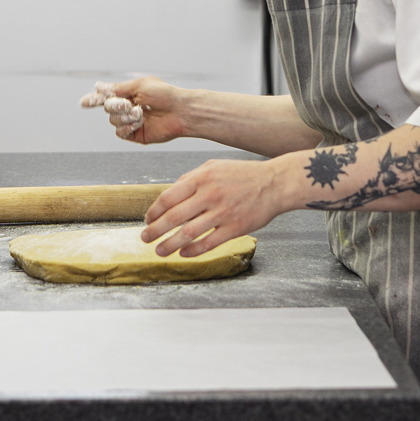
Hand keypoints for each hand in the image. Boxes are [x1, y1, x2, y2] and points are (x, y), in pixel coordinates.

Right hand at [78, 77, 189, 144]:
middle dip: (115, 106)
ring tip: (140, 113)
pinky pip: (120, 133)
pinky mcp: (135, 135)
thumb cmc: (164, 95)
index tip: (84, 102)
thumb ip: (118, 88)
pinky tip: (139, 123)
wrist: (180, 111)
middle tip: (127, 103)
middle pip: (107, 109)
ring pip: (113, 121)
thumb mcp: (140, 85)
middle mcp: (128, 108)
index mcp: (128, 94)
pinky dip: (127, 127)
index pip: (106, 97)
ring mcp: (131, 122)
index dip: (94, 100)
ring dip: (124, 117)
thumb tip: (99, 86)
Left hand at [141, 156, 296, 257]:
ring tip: (160, 251)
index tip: (148, 220)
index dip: (154, 211)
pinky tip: (184, 253)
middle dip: (155, 230)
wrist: (275, 182)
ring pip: (189, 233)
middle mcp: (210, 194)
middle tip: (145, 238)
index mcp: (201, 178)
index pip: (168, 197)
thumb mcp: (213, 166)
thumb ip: (190, 178)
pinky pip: (209, 243)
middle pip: (174, 217)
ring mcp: (223, 212)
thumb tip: (170, 193)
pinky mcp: (236, 227)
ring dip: (170, 244)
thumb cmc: (242, 174)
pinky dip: (193, 250)